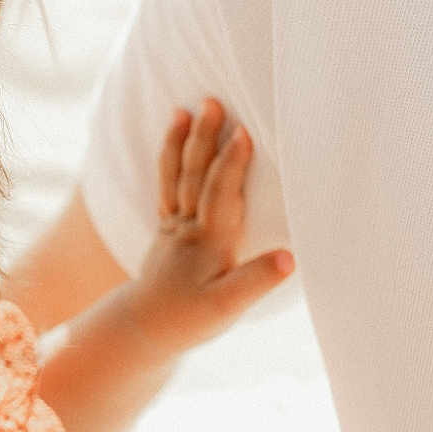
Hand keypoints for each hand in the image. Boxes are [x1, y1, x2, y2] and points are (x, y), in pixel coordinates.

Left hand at [128, 97, 293, 354]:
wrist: (142, 330)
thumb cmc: (187, 320)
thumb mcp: (226, 308)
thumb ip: (256, 281)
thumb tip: (291, 258)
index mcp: (207, 242)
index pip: (220, 195)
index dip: (232, 164)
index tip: (244, 132)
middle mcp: (187, 228)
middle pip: (195, 176)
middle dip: (205, 139)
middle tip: (211, 102)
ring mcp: (173, 228)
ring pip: (176, 178)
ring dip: (181, 143)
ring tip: (182, 111)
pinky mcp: (166, 232)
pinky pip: (167, 188)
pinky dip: (170, 163)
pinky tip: (175, 142)